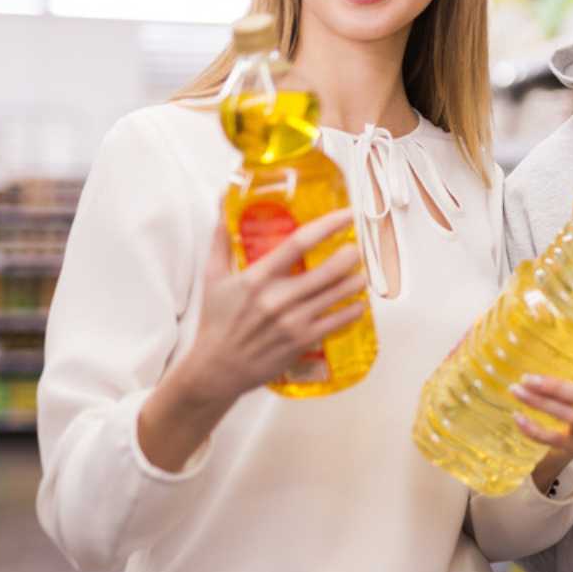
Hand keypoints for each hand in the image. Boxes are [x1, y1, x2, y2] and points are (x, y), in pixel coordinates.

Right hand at [140, 205, 366, 471]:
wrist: (216, 369)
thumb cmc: (216, 321)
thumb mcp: (213, 278)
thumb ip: (221, 240)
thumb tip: (221, 203)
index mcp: (257, 278)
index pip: (299, 243)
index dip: (328, 225)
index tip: (347, 214)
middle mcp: (278, 298)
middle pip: (329, 270)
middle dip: (351, 255)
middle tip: (356, 248)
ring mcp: (293, 321)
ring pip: (340, 294)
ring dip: (356, 281)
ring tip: (359, 274)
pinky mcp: (302, 341)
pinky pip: (339, 321)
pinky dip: (354, 310)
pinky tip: (358, 303)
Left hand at [512, 345, 572, 494]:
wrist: (563, 441)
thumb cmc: (566, 396)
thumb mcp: (571, 375)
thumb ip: (561, 351)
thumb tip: (534, 307)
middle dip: (559, 387)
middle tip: (528, 377)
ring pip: (569, 417)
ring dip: (540, 403)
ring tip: (516, 389)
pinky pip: (555, 439)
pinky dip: (534, 429)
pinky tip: (517, 416)